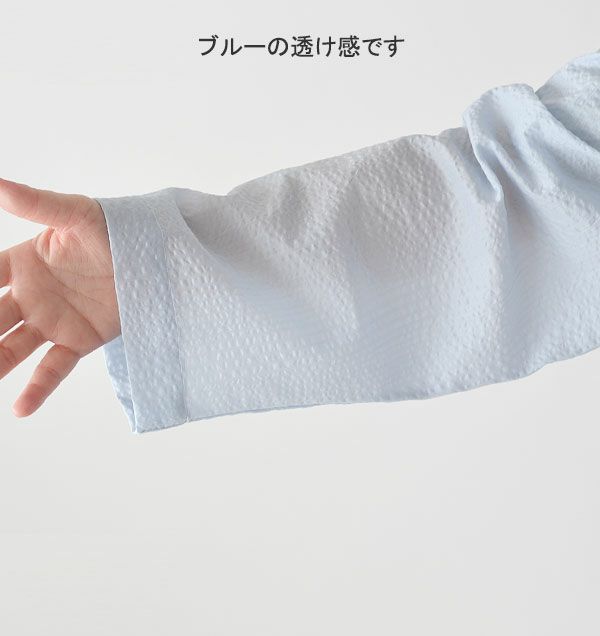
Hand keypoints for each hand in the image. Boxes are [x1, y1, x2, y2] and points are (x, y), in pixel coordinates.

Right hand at [0, 177, 118, 417]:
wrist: (157, 257)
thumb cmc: (117, 229)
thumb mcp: (77, 215)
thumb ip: (37, 205)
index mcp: (24, 263)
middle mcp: (32, 295)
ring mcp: (53, 320)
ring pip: (13, 346)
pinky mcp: (78, 340)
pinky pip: (53, 367)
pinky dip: (37, 388)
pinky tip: (19, 409)